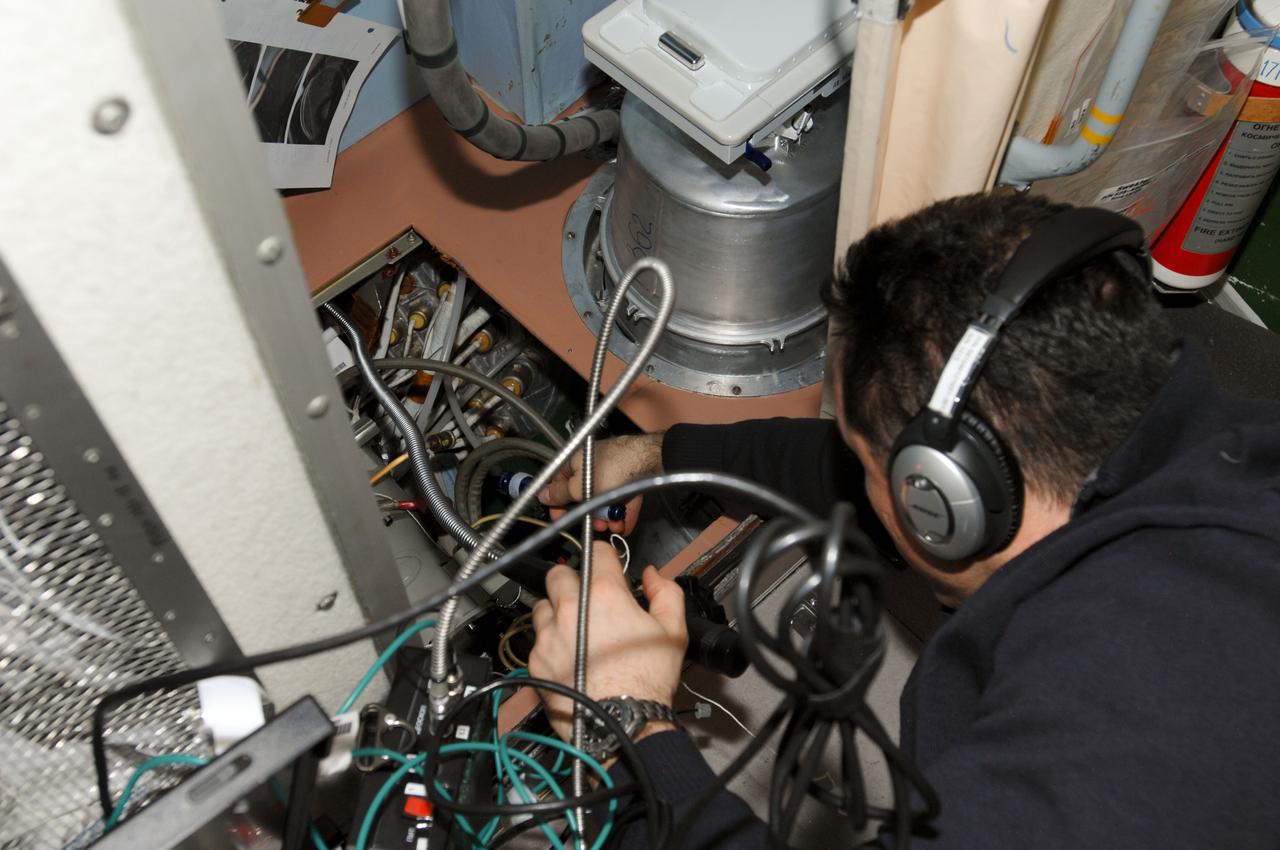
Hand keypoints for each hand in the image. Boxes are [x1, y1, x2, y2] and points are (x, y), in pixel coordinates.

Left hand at [529, 541, 686, 745]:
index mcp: (604, 594)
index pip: (596, 553)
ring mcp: (548, 635)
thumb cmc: (647, 681)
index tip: (609, 569)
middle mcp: (570, 609)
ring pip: (542, 606)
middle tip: (586, 596)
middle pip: (557, 573)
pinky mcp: (536, 661)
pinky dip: (550, 642)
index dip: (606, 559)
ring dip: (556, 610)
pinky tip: (569, 656)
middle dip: (572, 579)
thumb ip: (665, 593)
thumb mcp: (674, 631)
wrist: (623, 724)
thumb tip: (654, 576)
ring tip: (575, 629)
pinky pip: (537, 640)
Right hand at [537, 433, 662, 535]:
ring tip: (612, 525)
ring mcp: (613, 471)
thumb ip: (559, 493)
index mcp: (575, 461)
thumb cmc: (613, 468)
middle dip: (589, 514)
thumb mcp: (580, 487)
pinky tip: (624, 523)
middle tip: (594, 524)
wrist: (649, 461)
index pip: (559, 483)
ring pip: (605, 499)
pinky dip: (622, 512)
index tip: (560, 516)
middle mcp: (593, 464)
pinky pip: (622, 498)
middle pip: (585, 495)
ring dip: (607, 516)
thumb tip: (543, 495)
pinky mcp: (630, 477)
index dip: (558, 502)